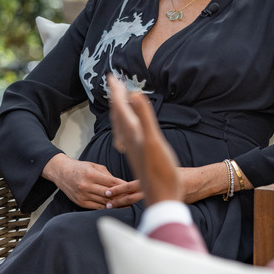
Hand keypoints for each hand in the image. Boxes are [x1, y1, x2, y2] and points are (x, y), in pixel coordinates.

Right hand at [42, 153, 138, 209]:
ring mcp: (83, 195)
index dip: (123, 186)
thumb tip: (121, 184)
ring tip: (127, 204)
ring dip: (116, 204)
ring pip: (104, 202)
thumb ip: (107, 175)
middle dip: (121, 196)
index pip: (111, 182)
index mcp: (90, 174)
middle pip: (108, 194)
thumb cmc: (80, 168)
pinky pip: (97, 207)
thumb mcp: (94, 166)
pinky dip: (107, 207)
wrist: (61, 173)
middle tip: (133, 198)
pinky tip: (114, 207)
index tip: (132, 189)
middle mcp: (86, 185)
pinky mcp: (81, 202)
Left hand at [107, 75, 182, 205]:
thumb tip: (133, 93)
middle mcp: (129, 140)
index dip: (116, 91)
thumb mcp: (153, 141)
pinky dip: (126, 126)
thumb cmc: (161, 172)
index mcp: (133, 133)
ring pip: (121, 126)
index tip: (111, 75)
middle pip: (118, 115)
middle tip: (113, 82)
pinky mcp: (138, 156)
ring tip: (118, 102)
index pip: (120, 107)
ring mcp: (133, 149)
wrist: (163, 197)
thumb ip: (144, 117)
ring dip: (119, 111)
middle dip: (115, 98)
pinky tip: (129, 130)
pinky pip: (127, 136)